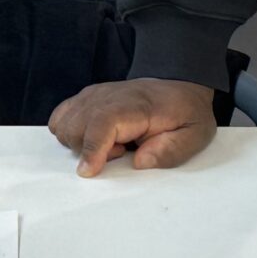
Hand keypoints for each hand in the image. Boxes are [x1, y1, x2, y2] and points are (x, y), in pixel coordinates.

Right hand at [48, 78, 218, 176]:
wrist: (178, 86)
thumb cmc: (184, 113)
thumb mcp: (195, 135)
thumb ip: (171, 150)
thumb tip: (140, 162)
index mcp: (137, 105)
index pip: (103, 122)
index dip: (92, 148)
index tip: (89, 171)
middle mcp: (109, 95)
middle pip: (75, 127)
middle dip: (90, 150)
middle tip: (122, 151)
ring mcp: (94, 94)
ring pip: (64, 124)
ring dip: (80, 143)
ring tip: (112, 143)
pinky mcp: (86, 97)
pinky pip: (61, 117)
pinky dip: (69, 133)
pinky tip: (94, 137)